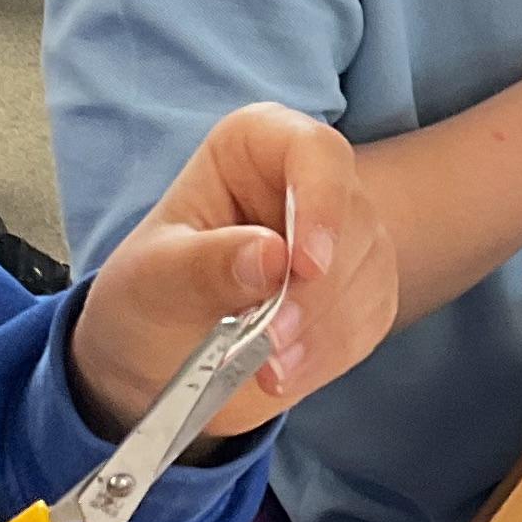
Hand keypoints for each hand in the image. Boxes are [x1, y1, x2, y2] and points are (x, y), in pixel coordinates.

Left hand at [72, 104, 392, 442]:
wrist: (159, 360)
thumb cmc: (149, 297)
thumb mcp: (153, 279)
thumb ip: (205, 264)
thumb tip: (272, 256)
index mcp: (256, 148)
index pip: (314, 151)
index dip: (320, 201)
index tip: (305, 265)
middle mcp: (311, 181)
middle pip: (352, 219)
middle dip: (315, 291)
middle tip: (267, 342)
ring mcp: (345, 237)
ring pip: (371, 271)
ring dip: (322, 329)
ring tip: (264, 368)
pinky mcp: (360, 290)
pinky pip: (372, 317)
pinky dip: (331, 354)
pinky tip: (284, 373)